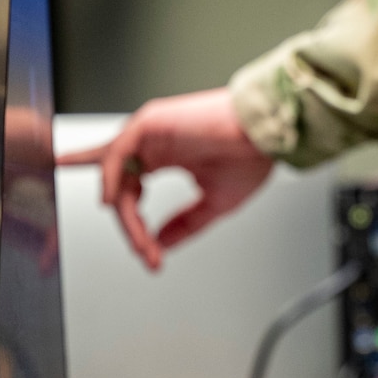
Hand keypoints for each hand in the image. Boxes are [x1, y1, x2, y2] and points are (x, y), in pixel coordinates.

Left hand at [57, 88, 275, 270]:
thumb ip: (185, 223)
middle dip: (129, 224)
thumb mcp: (214, 203)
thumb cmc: (251, 156)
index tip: (152, 255)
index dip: (138, 228)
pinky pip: (116, 153)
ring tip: (138, 238)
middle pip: (119, 187)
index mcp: (167, 155)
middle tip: (143, 251)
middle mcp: (154, 142)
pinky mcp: (150, 122)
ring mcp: (150, 132)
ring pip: (115, 174)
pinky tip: (112, 203)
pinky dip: (109, 179)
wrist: (268, 136)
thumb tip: (161, 243)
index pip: (132, 192)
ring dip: (123, 211)